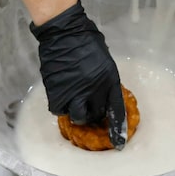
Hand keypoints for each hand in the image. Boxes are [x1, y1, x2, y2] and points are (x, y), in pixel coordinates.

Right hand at [29, 1, 127, 147]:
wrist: (63, 32)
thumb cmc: (86, 40)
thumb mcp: (104, 60)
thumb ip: (105, 79)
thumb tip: (102, 94)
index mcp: (109, 80)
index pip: (116, 110)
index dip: (117, 129)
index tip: (118, 144)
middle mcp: (93, 89)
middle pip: (94, 116)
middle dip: (93, 115)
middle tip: (88, 108)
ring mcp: (74, 91)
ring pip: (75, 115)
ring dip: (75, 111)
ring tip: (73, 100)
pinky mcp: (56, 90)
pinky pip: (59, 108)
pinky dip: (60, 105)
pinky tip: (62, 95)